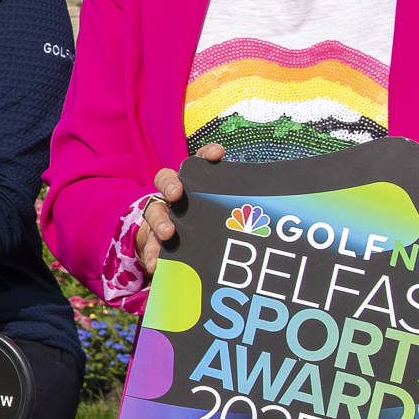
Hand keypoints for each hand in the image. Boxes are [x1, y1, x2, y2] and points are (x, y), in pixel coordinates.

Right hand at [136, 143, 225, 276]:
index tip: (218, 153)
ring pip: (154, 210)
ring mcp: (161, 214)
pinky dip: (151, 254)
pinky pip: (149, 244)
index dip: (206, 155)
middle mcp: (173, 195)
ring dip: (160, 221)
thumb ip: (234, 211)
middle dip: (171, 184)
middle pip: (166, 179)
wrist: (177, 245)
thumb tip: (268, 221)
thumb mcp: (217, 214)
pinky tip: (155, 265)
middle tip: (177, 194)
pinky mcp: (152, 236)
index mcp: (192, 183)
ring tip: (168, 233)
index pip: (197, 162)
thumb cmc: (205, 224)